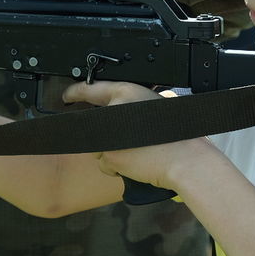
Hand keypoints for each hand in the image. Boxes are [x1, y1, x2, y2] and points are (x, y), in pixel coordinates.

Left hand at [62, 80, 205, 192]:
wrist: (187, 160)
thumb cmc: (179, 136)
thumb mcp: (158, 104)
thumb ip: (134, 104)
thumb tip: (122, 111)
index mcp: (128, 92)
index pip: (93, 88)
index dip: (76, 91)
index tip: (67, 95)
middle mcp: (114, 110)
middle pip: (95, 124)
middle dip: (107, 134)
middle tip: (128, 141)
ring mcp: (109, 134)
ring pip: (99, 146)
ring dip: (112, 152)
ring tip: (138, 152)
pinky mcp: (109, 156)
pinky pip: (105, 164)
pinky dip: (117, 167)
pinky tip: (136, 163)